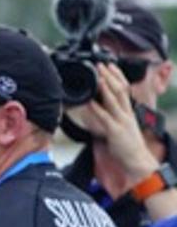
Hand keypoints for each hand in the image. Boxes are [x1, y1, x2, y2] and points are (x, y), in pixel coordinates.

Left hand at [67, 63, 155, 183]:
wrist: (139, 161)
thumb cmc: (129, 146)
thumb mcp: (125, 126)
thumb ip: (116, 116)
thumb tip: (104, 108)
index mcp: (129, 112)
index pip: (125, 89)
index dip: (118, 76)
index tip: (111, 65)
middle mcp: (126, 114)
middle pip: (120, 90)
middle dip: (110, 76)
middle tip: (101, 64)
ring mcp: (121, 121)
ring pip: (114, 100)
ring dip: (105, 87)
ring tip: (97, 76)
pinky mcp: (115, 131)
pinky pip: (104, 117)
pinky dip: (96, 108)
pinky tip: (88, 101)